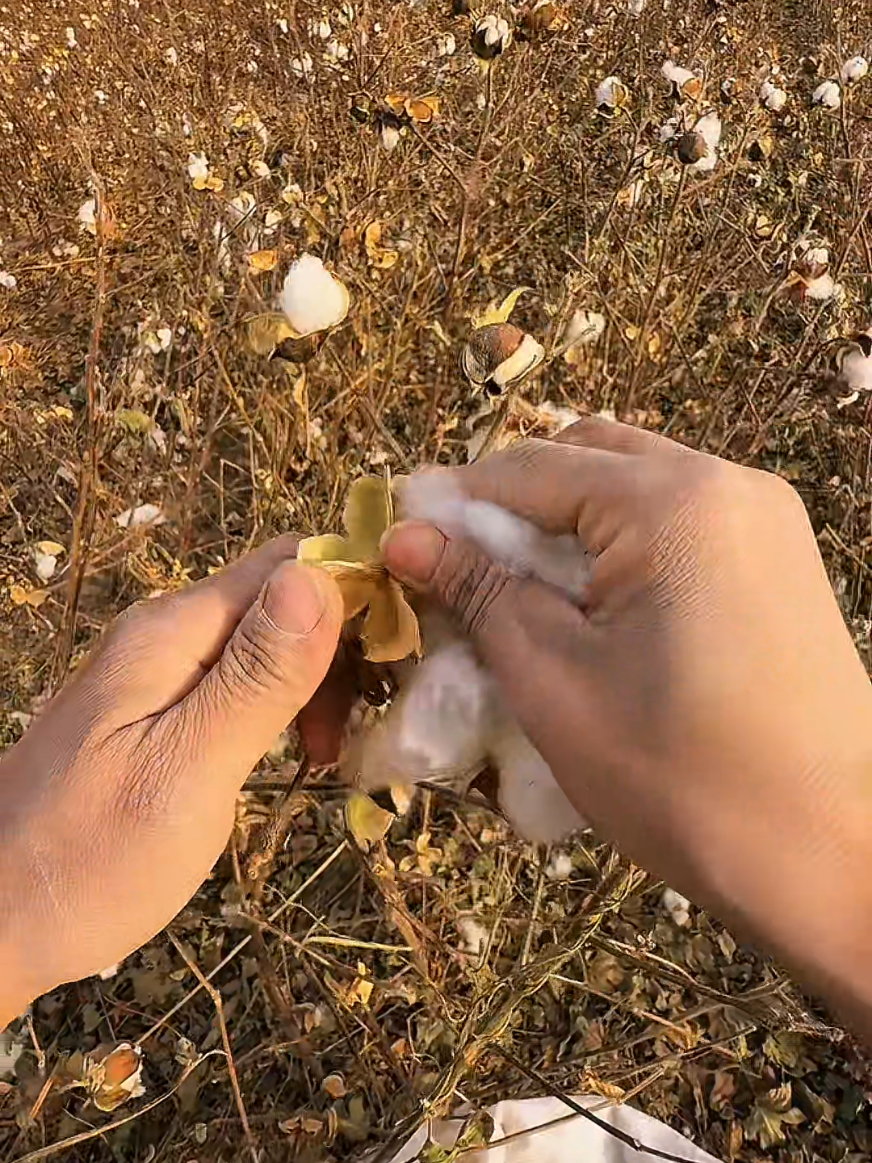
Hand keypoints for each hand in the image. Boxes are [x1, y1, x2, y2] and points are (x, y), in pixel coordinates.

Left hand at [0, 538, 342, 1025]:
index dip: (356, 591)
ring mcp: (160, 674)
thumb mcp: (188, 770)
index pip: (288, 562)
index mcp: (175, 631)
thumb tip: (321, 576)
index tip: (403, 655)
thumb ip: (257, 677)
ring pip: (268, 643)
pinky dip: (284, 709)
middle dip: (341, 646)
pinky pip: (241, 683)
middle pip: (282, 599)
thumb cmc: (93, 860)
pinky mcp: (159, 712)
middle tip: (364, 729)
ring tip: (329, 759)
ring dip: (318, 685)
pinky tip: (294, 758)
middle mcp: (167, 634)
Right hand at [384, 419, 871, 1034]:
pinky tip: (592, 616)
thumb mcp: (554, 680)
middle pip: (587, 460)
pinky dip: (621, 551)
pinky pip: (678, 528)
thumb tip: (407, 535)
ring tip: (522, 602)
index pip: (530, 468)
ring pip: (634, 490)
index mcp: (672, 500)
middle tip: (462, 577)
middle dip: (514, 509)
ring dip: (567, 530)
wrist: (835, 859)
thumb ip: (480, 590)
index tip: (399, 545)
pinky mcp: (779, 564)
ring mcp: (765, 522)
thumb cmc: (682, 777)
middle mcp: (727, 485)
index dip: (454, 504)